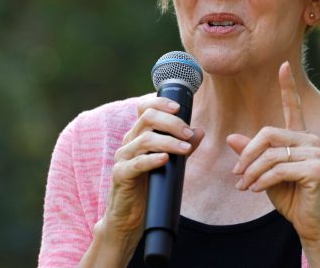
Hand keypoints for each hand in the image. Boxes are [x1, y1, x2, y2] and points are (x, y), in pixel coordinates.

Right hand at [103, 97, 204, 243]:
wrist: (132, 216)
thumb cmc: (151, 186)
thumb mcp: (171, 163)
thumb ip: (183, 146)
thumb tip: (199, 131)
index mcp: (139, 134)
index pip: (144, 108)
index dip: (160, 103)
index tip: (179, 107)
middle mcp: (129, 142)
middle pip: (147, 119)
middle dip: (171, 123)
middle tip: (188, 133)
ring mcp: (123, 158)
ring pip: (144, 140)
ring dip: (168, 141)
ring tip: (185, 149)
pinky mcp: (120, 175)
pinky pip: (135, 164)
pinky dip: (152, 159)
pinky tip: (165, 159)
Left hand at [227, 62, 319, 246]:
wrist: (310, 222)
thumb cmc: (290, 197)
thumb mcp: (264, 173)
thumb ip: (252, 154)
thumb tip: (232, 137)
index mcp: (300, 137)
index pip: (292, 107)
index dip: (287, 87)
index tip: (283, 65)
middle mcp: (310, 140)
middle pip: (268, 134)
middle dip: (248, 155)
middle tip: (237, 174)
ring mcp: (316, 153)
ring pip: (271, 154)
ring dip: (251, 172)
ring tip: (244, 186)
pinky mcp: (317, 169)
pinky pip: (279, 169)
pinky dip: (262, 181)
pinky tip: (256, 190)